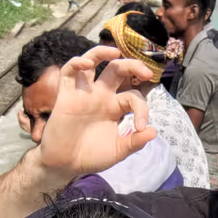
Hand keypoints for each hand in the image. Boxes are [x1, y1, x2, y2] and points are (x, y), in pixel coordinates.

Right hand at [37, 46, 155, 174]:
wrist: (65, 164)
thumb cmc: (91, 156)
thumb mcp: (117, 151)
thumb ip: (134, 142)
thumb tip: (153, 132)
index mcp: (116, 107)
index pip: (133, 97)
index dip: (142, 109)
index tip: (140, 127)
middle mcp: (101, 95)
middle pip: (118, 70)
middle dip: (133, 66)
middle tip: (147, 72)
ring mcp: (84, 93)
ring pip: (93, 62)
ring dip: (103, 52)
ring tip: (116, 52)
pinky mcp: (66, 95)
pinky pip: (69, 72)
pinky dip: (76, 63)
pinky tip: (87, 64)